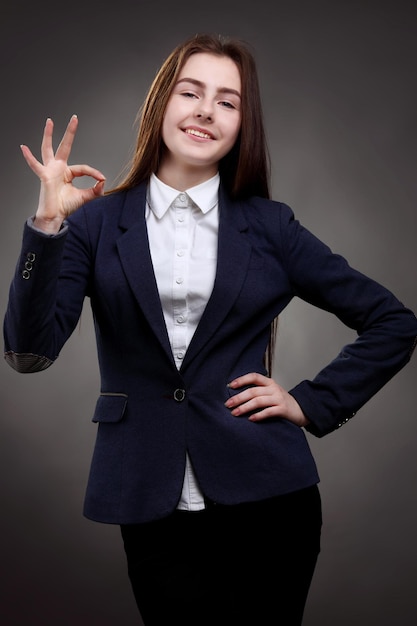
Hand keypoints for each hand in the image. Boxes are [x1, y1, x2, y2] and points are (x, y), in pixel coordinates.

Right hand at [20, 115, 105, 232]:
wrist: (55, 216)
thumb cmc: (66, 206)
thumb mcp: (85, 197)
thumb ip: (95, 190)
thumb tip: (104, 181)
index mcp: (67, 173)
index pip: (83, 167)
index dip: (94, 173)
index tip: (102, 179)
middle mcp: (58, 168)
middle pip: (65, 146)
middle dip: (70, 132)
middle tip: (74, 118)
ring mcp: (50, 170)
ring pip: (48, 149)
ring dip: (49, 135)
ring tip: (50, 122)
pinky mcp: (44, 176)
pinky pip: (35, 165)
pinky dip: (29, 157)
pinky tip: (23, 147)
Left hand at [225, 372, 308, 426]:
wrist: (302, 410)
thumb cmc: (282, 402)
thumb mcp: (271, 393)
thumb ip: (258, 391)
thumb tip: (237, 395)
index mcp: (270, 383)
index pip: (254, 377)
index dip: (241, 380)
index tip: (230, 386)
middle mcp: (274, 388)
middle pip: (253, 391)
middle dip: (238, 398)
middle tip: (228, 404)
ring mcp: (279, 398)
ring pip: (258, 401)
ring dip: (245, 407)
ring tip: (235, 413)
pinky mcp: (283, 409)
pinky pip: (268, 411)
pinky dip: (259, 415)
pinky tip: (251, 419)